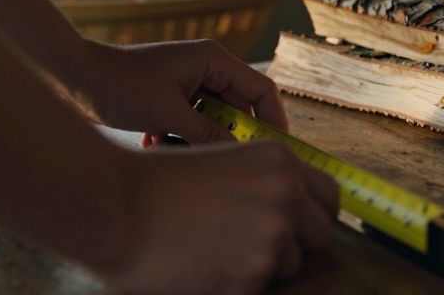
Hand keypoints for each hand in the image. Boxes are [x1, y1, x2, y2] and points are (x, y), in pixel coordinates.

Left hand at [78, 39, 288, 145]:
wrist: (71, 78)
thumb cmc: (119, 86)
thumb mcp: (169, 116)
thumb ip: (209, 135)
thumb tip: (239, 156)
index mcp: (214, 60)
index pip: (262, 89)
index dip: (274, 120)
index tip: (277, 149)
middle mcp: (206, 66)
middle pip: (237, 107)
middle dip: (227, 136)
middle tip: (225, 163)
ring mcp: (187, 80)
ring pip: (211, 118)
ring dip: (197, 138)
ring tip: (173, 149)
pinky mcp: (170, 94)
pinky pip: (190, 120)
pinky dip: (178, 136)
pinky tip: (154, 144)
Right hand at [104, 142, 339, 294]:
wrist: (113, 208)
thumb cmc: (158, 182)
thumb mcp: (226, 161)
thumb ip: (266, 182)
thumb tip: (296, 207)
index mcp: (281, 162)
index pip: (330, 196)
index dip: (313, 213)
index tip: (297, 224)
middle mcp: (286, 198)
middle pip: (319, 235)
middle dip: (295, 242)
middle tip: (255, 245)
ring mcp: (271, 239)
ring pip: (290, 265)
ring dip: (263, 265)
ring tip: (217, 251)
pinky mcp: (249, 278)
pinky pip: (260, 288)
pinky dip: (237, 284)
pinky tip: (204, 267)